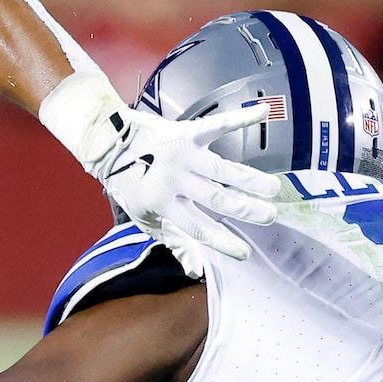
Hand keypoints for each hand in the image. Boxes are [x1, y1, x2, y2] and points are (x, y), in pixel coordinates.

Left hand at [43, 74, 281, 274]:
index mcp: (161, 203)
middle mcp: (174, 179)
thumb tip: (197, 268)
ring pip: (222, 170)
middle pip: (216, 198)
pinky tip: (262, 113)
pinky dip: (241, 118)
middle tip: (269, 216)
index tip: (245, 253)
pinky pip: (217, 125)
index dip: (222, 242)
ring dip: (250, 179)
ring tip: (273, 189)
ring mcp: (182, 154)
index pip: (198, 228)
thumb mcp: (145, 218)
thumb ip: (174, 241)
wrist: (108, 143)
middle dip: (246, 209)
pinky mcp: (187, 131)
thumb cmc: (129, 184)